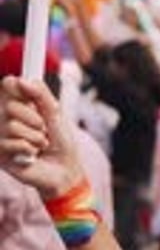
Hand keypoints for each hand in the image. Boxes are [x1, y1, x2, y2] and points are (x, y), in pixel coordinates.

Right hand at [0, 77, 84, 198]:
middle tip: (43, 129)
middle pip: (9, 106)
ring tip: (40, 145)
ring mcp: (2, 135)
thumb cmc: (61, 142)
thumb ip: (41, 94)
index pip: (8, 85)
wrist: (64, 170)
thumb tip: (21, 80)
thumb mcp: (56, 113)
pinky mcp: (0, 153)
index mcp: (22, 104)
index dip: (16, 87)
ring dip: (34, 137)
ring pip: (11, 126)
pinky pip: (11, 143)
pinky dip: (28, 149)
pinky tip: (32, 155)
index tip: (32, 98)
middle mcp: (8, 118)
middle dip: (34, 119)